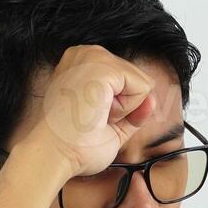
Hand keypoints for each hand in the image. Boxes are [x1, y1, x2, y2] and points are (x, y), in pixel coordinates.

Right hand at [30, 44, 156, 176]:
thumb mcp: (111, 127)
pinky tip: (100, 112)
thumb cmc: (73, 146)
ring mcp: (93, 55)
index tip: (90, 119)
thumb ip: (134, 112)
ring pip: (140, 83)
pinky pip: (142, 88)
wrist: (54, 154)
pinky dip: (127, 108)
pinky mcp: (103, 64)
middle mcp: (85, 53)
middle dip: (123, 108)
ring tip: (94, 116)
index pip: (126, 83)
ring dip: (124, 109)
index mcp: (81, 64)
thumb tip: (153, 100)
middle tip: (92, 120)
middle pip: (136, 80)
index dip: (119, 109)